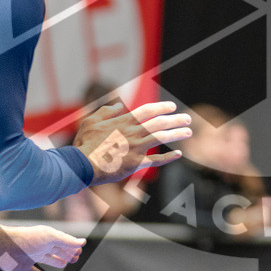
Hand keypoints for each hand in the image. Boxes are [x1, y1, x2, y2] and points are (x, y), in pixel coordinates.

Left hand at [0, 224, 85, 270]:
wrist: (4, 247)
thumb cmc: (27, 239)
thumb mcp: (50, 237)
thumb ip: (66, 241)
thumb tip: (82, 242)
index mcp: (48, 236)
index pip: (64, 241)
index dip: (72, 246)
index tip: (80, 250)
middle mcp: (41, 245)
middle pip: (57, 249)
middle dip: (67, 253)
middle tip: (75, 258)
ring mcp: (32, 255)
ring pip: (47, 258)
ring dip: (56, 261)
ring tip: (63, 264)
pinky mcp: (24, 266)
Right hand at [73, 101, 191, 181]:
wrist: (82, 165)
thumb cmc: (84, 143)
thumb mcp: (91, 121)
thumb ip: (106, 111)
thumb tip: (119, 105)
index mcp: (123, 122)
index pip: (147, 111)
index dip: (161, 107)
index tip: (172, 107)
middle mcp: (133, 133)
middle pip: (159, 123)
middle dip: (175, 120)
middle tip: (188, 118)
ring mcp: (135, 148)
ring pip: (161, 139)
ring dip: (177, 134)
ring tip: (188, 131)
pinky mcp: (135, 164)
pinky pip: (156, 160)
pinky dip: (168, 157)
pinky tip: (179, 154)